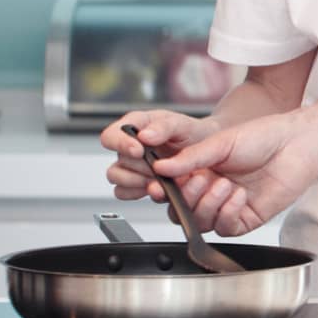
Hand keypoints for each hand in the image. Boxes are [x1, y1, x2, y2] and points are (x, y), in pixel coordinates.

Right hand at [100, 109, 219, 212]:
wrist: (207, 149)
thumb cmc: (192, 132)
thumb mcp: (182, 124)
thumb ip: (164, 127)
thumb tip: (144, 136)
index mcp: (135, 126)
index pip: (111, 136)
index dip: (120, 144)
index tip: (139, 151)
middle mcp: (129, 147)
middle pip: (116, 164)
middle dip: (138, 169)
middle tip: (157, 168)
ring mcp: (132, 167)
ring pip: (117, 180)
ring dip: (137, 182)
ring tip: (159, 179)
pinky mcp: (138, 184)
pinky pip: (124, 193)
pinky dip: (138, 193)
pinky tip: (156, 187)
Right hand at [150, 110, 317, 236]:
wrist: (296, 144)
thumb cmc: (262, 137)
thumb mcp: (221, 142)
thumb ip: (191, 157)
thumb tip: (161, 167)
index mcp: (200, 171)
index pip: (172, 189)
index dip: (164, 191)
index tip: (159, 186)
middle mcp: (211, 191)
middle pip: (182, 211)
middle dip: (187, 198)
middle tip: (200, 180)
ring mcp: (227, 207)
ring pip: (201, 223)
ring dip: (208, 205)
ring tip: (223, 184)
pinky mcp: (246, 219)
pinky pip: (226, 228)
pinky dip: (227, 213)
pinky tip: (239, 195)